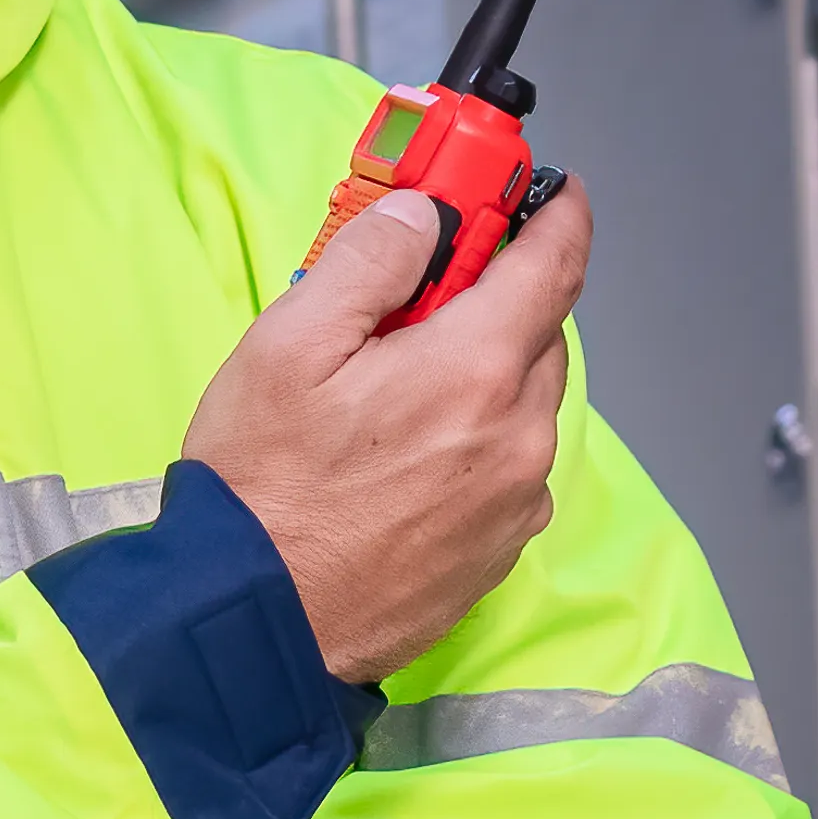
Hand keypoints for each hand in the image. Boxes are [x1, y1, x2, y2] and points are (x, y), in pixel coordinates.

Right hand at [183, 174, 594, 682]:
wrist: (258, 626)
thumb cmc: (262, 490)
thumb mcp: (288, 347)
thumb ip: (368, 263)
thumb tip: (424, 218)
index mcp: (473, 372)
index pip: (555, 266)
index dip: (559, 215)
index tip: (554, 191)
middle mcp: (517, 437)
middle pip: (540, 335)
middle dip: (495, 299)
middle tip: (423, 291)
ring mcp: (515, 500)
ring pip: (526, 403)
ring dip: (485, 373)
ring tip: (396, 384)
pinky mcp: (500, 549)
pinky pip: (510, 464)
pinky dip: (478, 436)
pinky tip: (406, 452)